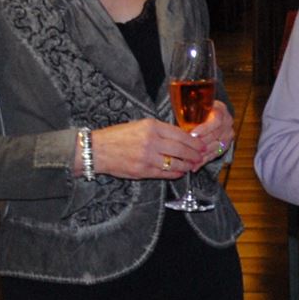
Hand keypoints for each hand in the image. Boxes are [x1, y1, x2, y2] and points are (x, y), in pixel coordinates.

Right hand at [89, 118, 209, 179]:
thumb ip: (159, 130)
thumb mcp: (139, 125)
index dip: (193, 141)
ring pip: (175, 164)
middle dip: (194, 154)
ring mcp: (147, 158)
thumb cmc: (118, 136)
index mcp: (151, 127)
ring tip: (192, 166)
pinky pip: (164, 174)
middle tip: (201, 156)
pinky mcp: (142, 171)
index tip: (200, 144)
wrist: (98, 150)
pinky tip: (180, 172)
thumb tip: (180, 137)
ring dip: (187, 166)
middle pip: (181, 149)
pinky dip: (175, 174)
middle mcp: (151, 141)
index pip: (180, 134)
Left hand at [187, 104, 235, 164]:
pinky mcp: (225, 146)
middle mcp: (227, 122)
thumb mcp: (196, 108)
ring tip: (187, 161)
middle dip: (199, 144)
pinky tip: (194, 167)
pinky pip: (214, 155)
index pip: (216, 121)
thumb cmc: (199, 111)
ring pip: (214, 148)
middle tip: (186, 150)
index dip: (204, 129)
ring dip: (200, 155)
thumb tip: (175, 126)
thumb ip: (189, 114)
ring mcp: (228, 135)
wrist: (212, 115)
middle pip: (214, 136)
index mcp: (220, 110)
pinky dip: (203, 162)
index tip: (192, 135)